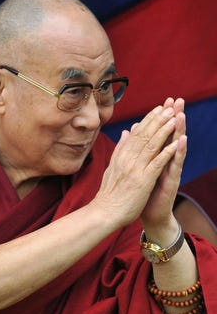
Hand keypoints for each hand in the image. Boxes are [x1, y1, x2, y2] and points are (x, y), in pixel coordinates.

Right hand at [91, 103, 180, 227]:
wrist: (105, 212)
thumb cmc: (109, 193)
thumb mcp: (112, 167)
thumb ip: (120, 149)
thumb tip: (126, 132)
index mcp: (121, 156)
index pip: (136, 133)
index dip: (148, 120)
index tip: (158, 109)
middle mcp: (127, 159)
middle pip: (144, 135)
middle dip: (158, 119)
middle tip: (170, 106)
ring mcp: (135, 169)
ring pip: (151, 145)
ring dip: (164, 130)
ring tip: (175, 117)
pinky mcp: (142, 180)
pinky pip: (156, 163)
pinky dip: (167, 152)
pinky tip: (176, 142)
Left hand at [141, 98, 186, 228]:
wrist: (149, 214)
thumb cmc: (143, 190)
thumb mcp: (138, 167)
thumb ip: (137, 149)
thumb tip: (131, 131)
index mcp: (154, 156)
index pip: (159, 133)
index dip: (161, 118)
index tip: (163, 101)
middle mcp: (164, 160)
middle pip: (170, 135)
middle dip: (173, 117)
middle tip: (178, 100)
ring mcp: (169, 170)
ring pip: (175, 147)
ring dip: (179, 130)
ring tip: (181, 114)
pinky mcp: (171, 182)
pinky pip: (175, 165)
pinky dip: (178, 152)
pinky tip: (182, 140)